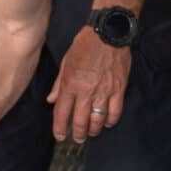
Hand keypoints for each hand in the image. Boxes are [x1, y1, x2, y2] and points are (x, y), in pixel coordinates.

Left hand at [48, 28, 130, 143]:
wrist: (108, 32)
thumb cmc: (85, 45)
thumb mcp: (66, 62)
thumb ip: (59, 84)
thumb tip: (51, 100)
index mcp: (70, 84)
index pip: (61, 113)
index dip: (60, 128)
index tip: (60, 136)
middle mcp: (86, 91)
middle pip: (80, 122)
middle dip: (77, 134)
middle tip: (77, 138)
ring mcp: (103, 91)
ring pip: (97, 120)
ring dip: (93, 130)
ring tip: (91, 132)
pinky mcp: (118, 89)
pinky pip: (115, 112)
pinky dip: (111, 121)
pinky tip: (107, 122)